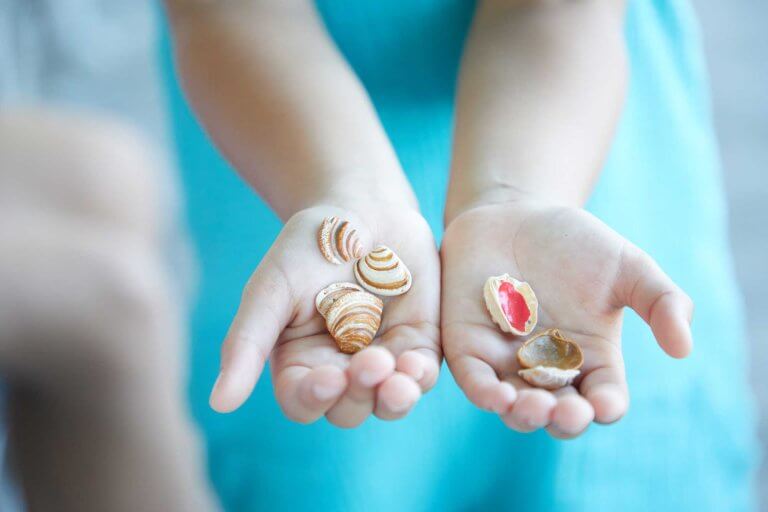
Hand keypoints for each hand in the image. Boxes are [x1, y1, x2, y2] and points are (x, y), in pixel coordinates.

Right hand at [209, 202, 440, 426]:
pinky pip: (420, 375)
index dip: (315, 398)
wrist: (364, 209)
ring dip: (394, 398)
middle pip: (348, 409)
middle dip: (358, 394)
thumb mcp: (273, 287)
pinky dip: (419, 377)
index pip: (302, 401)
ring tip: (399, 378)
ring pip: (387, 403)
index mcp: (299, 361)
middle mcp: (340, 369)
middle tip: (370, 363)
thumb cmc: (309, 246)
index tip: (329, 377)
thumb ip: (247, 342)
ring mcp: (381, 359)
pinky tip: (416, 366)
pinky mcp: (417, 344)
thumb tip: (219, 404)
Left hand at [442, 201, 692, 437]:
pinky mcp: (470, 347)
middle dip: (564, 420)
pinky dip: (485, 393)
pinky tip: (496, 396)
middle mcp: (549, 370)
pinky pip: (475, 380)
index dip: (605, 407)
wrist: (514, 213)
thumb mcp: (628, 266)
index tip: (605, 404)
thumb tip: (683, 348)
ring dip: (524, 415)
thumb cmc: (576, 243)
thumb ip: (661, 301)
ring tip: (533, 407)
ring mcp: (507, 362)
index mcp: (591, 359)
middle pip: (559, 414)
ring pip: (515, 407)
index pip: (603, 398)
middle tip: (568, 412)